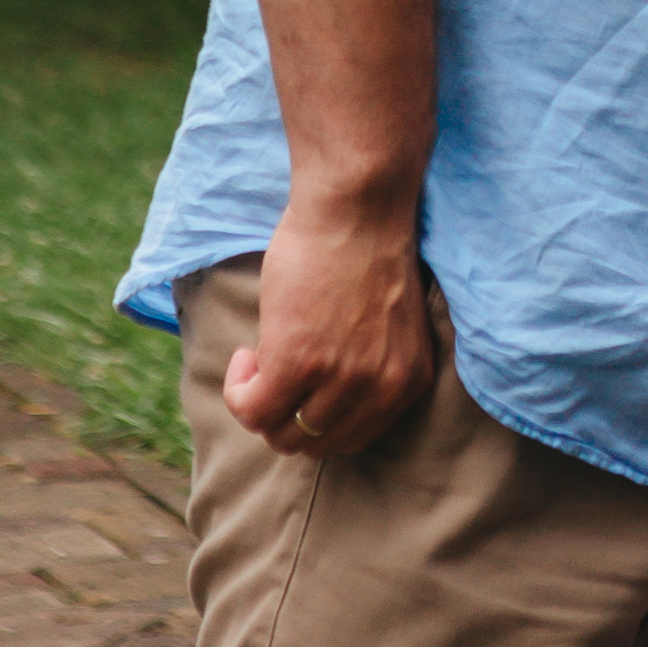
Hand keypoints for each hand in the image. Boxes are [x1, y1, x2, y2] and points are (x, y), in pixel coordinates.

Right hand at [222, 194, 435, 458]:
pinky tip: (249, 352)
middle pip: (315, 443)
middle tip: (274, 371)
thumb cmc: (368, 248)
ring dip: (260, 401)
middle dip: (286, 414)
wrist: (357, 203)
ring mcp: (340, 379)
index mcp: (408, 381)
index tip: (303, 382)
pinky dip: (239, 388)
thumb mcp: (386, 325)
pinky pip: (250, 409)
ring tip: (261, 356)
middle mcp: (381, 389)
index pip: (352, 438)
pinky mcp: (296, 363)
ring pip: (280, 433)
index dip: (316, 414)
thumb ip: (367, 367)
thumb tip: (319, 405)